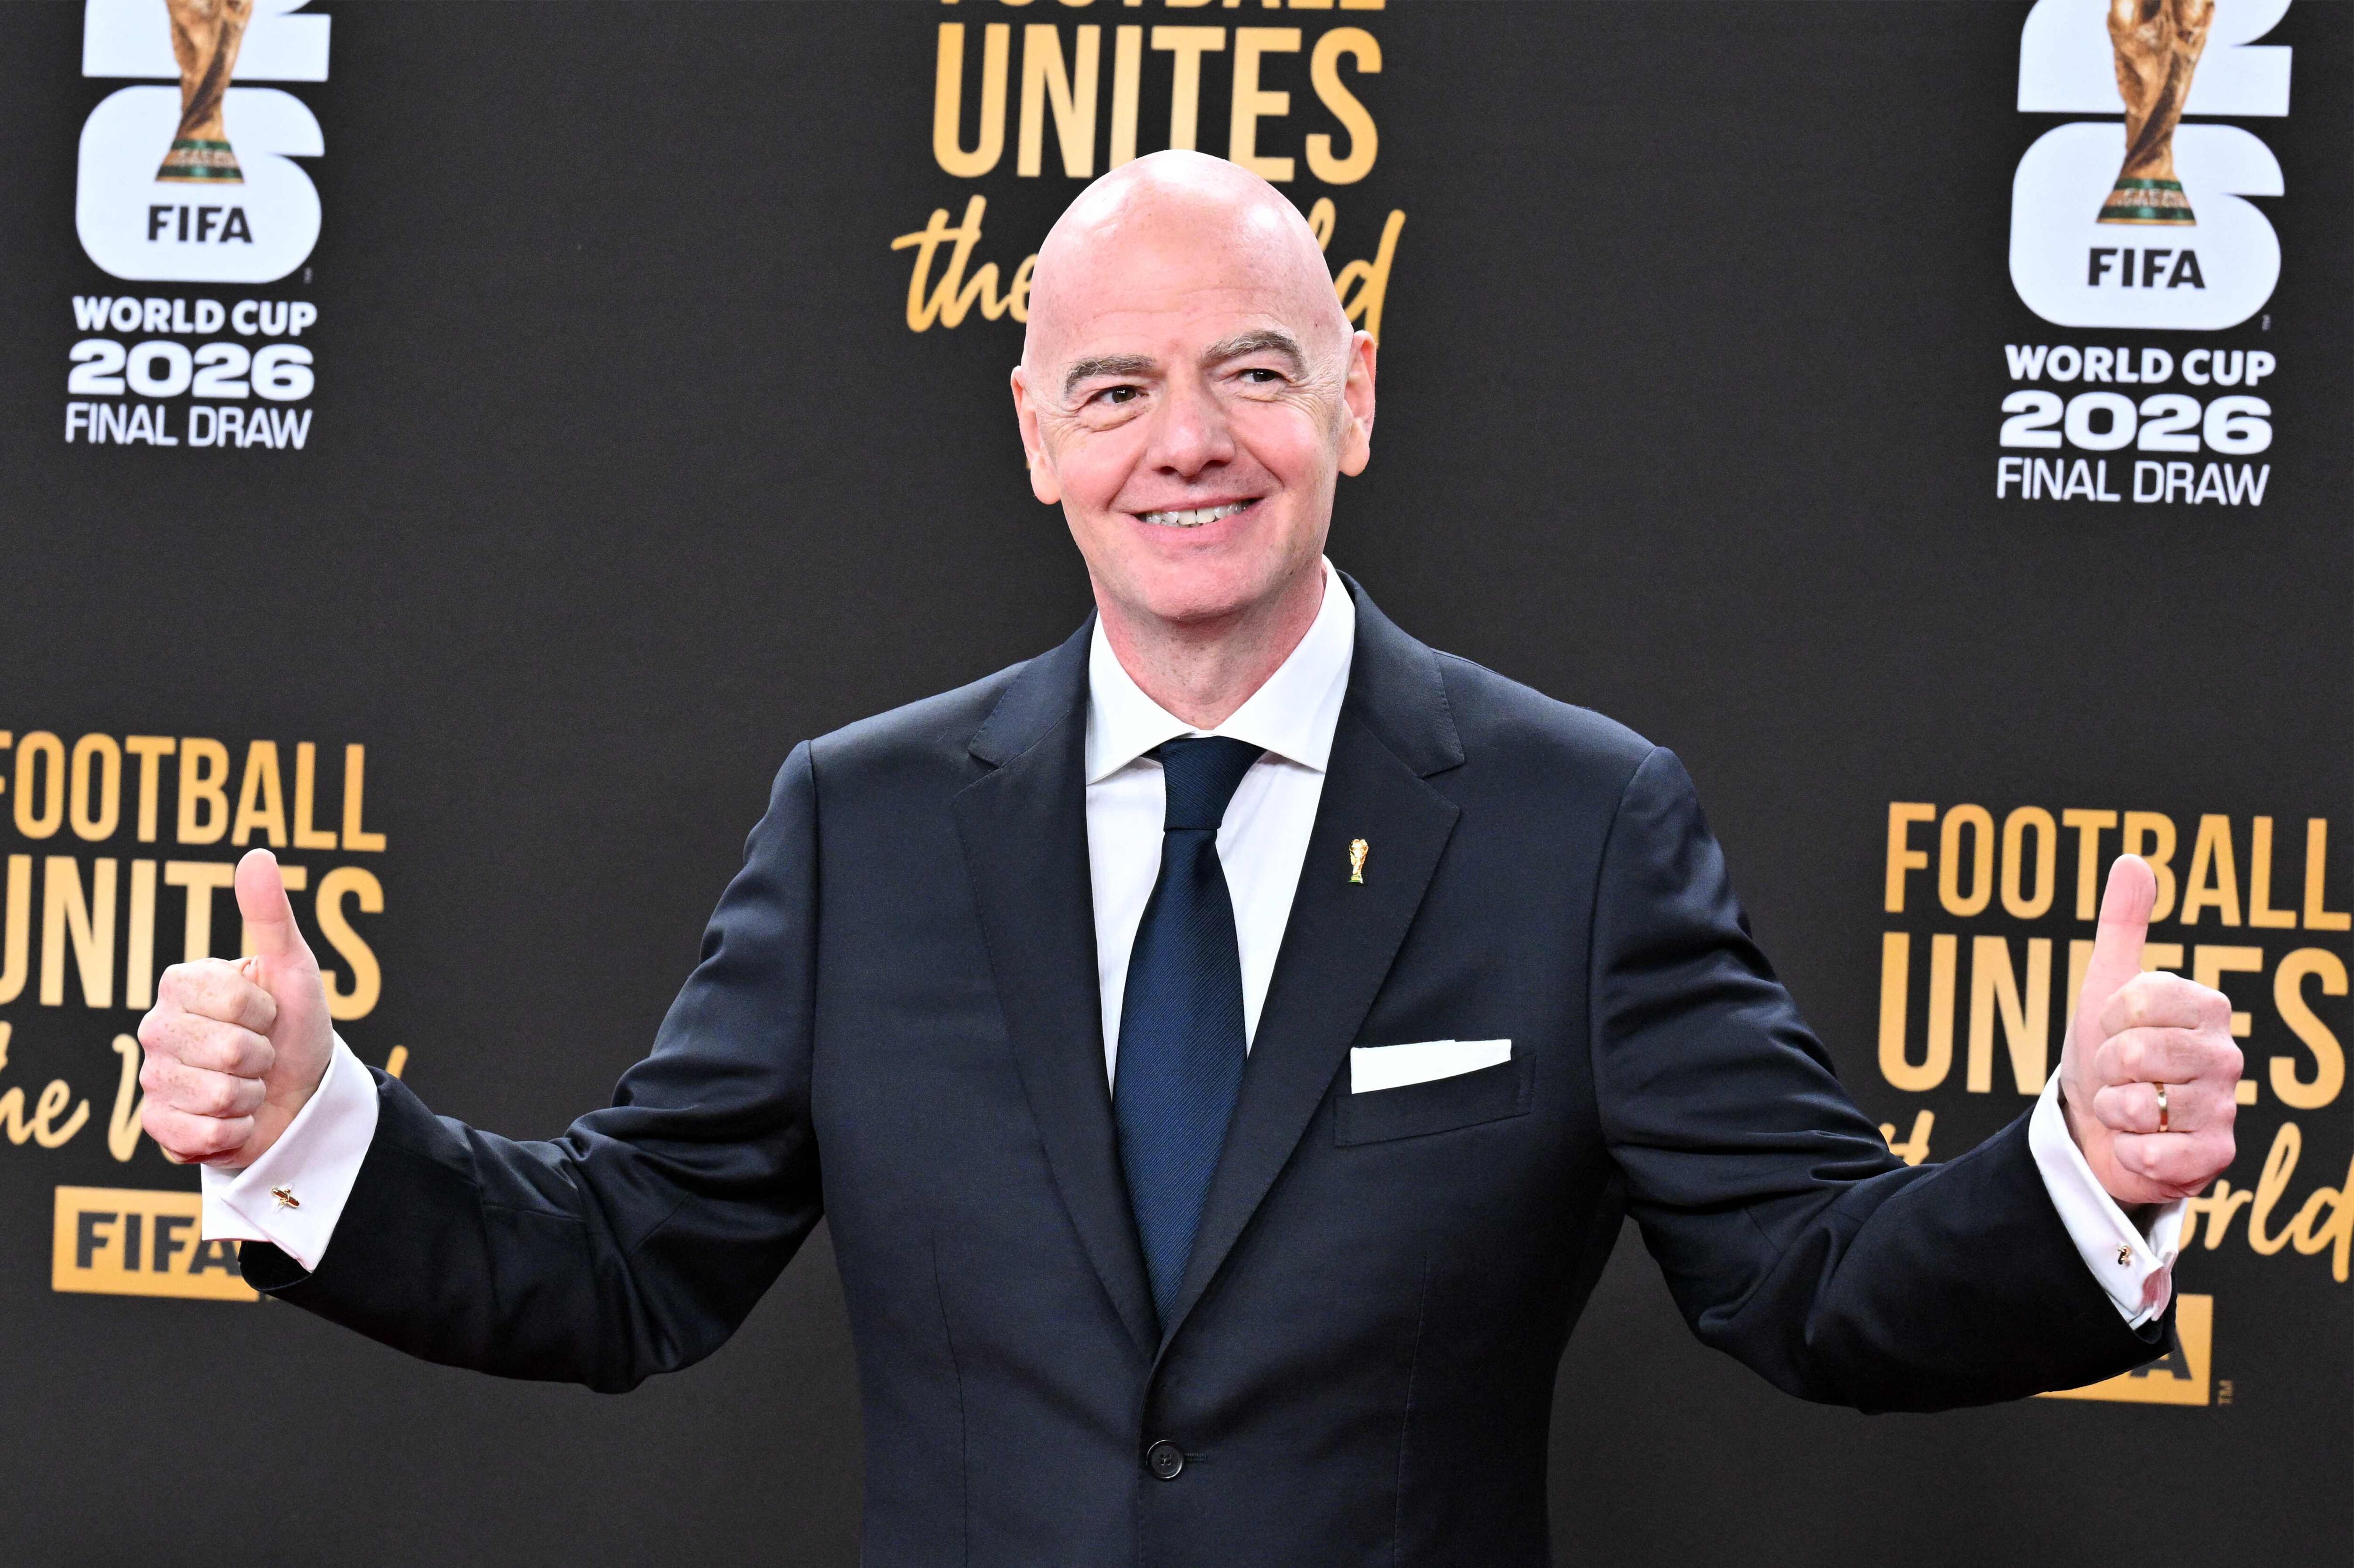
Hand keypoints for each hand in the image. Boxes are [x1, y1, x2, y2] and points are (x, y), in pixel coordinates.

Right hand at [137, 848, 334, 1167]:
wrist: (298, 1096)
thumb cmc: (294, 1028)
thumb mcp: (293, 969)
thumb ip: (270, 915)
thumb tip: (256, 855)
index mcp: (181, 983)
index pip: (235, 1001)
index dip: (266, 1012)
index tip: (266, 1013)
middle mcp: (156, 1027)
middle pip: (228, 1051)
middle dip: (261, 1057)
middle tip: (259, 1054)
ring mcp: (153, 1078)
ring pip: (218, 1094)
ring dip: (250, 1095)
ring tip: (247, 1084)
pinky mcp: (158, 1127)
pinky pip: (204, 1135)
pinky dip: (234, 1131)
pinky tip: (233, 1117)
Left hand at [2059, 854, 2240, 1205]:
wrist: (2097, 1126)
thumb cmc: (2107, 1052)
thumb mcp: (2105, 984)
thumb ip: (2122, 923)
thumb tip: (2132, 860)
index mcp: (2205, 1007)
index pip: (2134, 1000)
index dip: (2107, 1018)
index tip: (2114, 1028)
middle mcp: (2224, 1055)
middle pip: (2135, 1053)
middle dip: (2107, 1067)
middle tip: (2119, 1073)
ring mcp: (2224, 1108)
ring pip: (2138, 1106)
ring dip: (2113, 1111)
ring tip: (2130, 1108)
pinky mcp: (2214, 1158)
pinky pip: (2151, 1154)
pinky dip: (2128, 1152)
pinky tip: (2139, 1145)